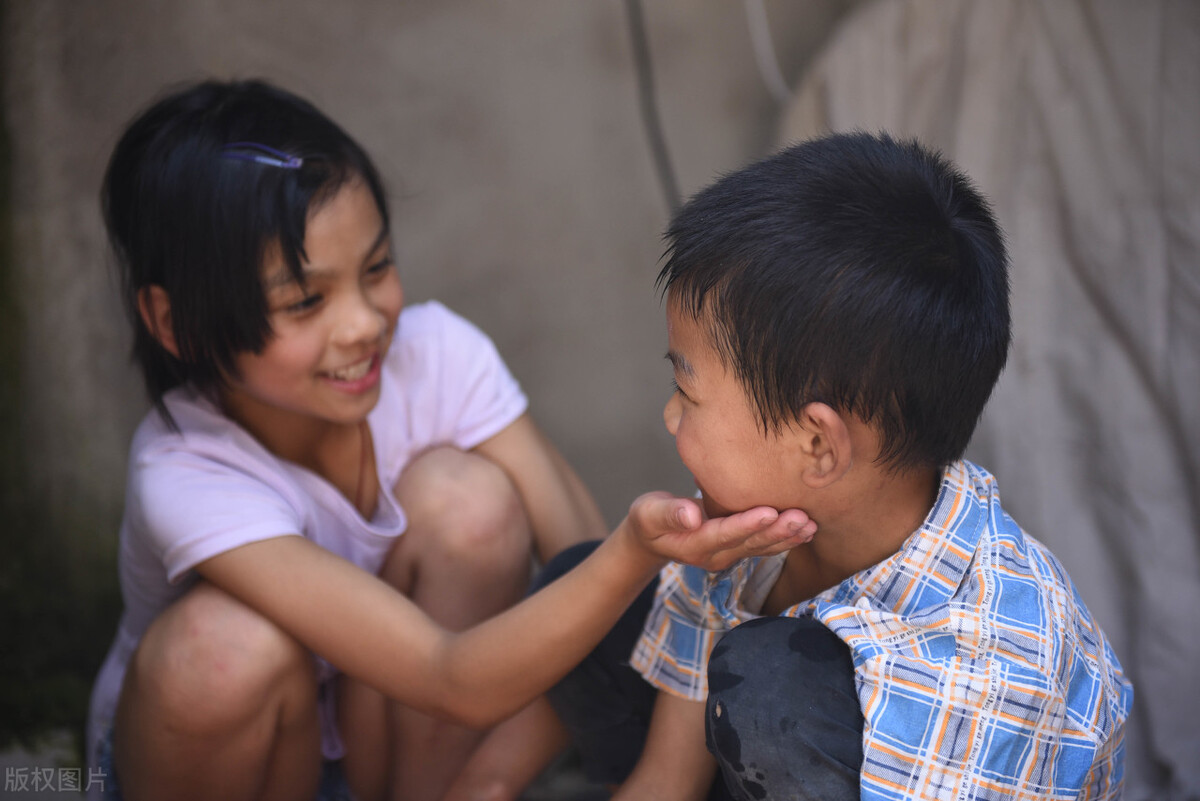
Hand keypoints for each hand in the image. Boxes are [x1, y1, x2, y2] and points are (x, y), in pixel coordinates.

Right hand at [623, 491, 814, 571]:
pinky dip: (786, 539)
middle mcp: (716, 555)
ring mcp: (729, 555)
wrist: (652, 538)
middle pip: (750, 543)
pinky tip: (806, 530)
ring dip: (788, 537)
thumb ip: (669, 514)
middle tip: (802, 517)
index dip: (747, 524)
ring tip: (811, 525)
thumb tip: (691, 515)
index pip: (724, 534)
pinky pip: (765, 546)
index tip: (769, 512)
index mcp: (694, 545)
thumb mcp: (649, 513)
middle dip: (777, 531)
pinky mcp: (738, 549)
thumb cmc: (650, 519)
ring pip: (762, 547)